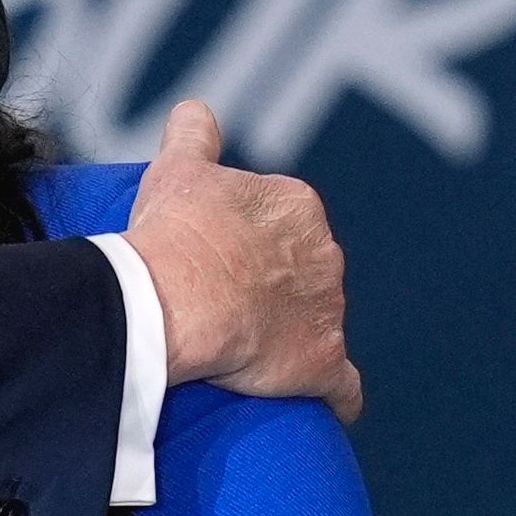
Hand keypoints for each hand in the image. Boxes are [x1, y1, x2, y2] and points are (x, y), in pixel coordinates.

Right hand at [123, 102, 360, 420]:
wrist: (173, 299)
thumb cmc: (174, 233)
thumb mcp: (177, 170)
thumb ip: (192, 136)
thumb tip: (193, 111)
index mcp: (296, 205)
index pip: (283, 225)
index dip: (250, 246)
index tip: (217, 263)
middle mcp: (324, 254)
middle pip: (305, 275)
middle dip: (277, 291)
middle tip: (225, 310)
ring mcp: (329, 310)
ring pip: (318, 324)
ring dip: (294, 338)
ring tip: (248, 357)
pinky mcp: (324, 363)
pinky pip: (343, 387)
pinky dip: (335, 396)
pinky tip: (323, 404)